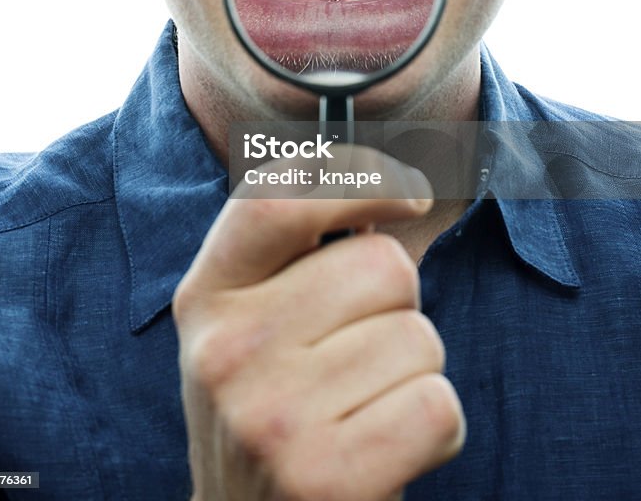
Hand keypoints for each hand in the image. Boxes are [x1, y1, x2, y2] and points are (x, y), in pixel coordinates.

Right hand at [173, 148, 464, 500]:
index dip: (358, 175)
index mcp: (207, 296)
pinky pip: (437, 405)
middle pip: (382, 264)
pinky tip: (388, 450)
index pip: (277, 198)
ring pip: (418, 336)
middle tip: (360, 354)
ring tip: (364, 407)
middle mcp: (226, 350)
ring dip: (415, 371)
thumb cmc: (276, 411)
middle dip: (398, 304)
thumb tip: (399, 184)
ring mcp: (269, 417)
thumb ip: (298, 254)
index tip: (412, 194)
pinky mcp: (325, 479)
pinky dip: (436, 428)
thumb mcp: (254, 326)